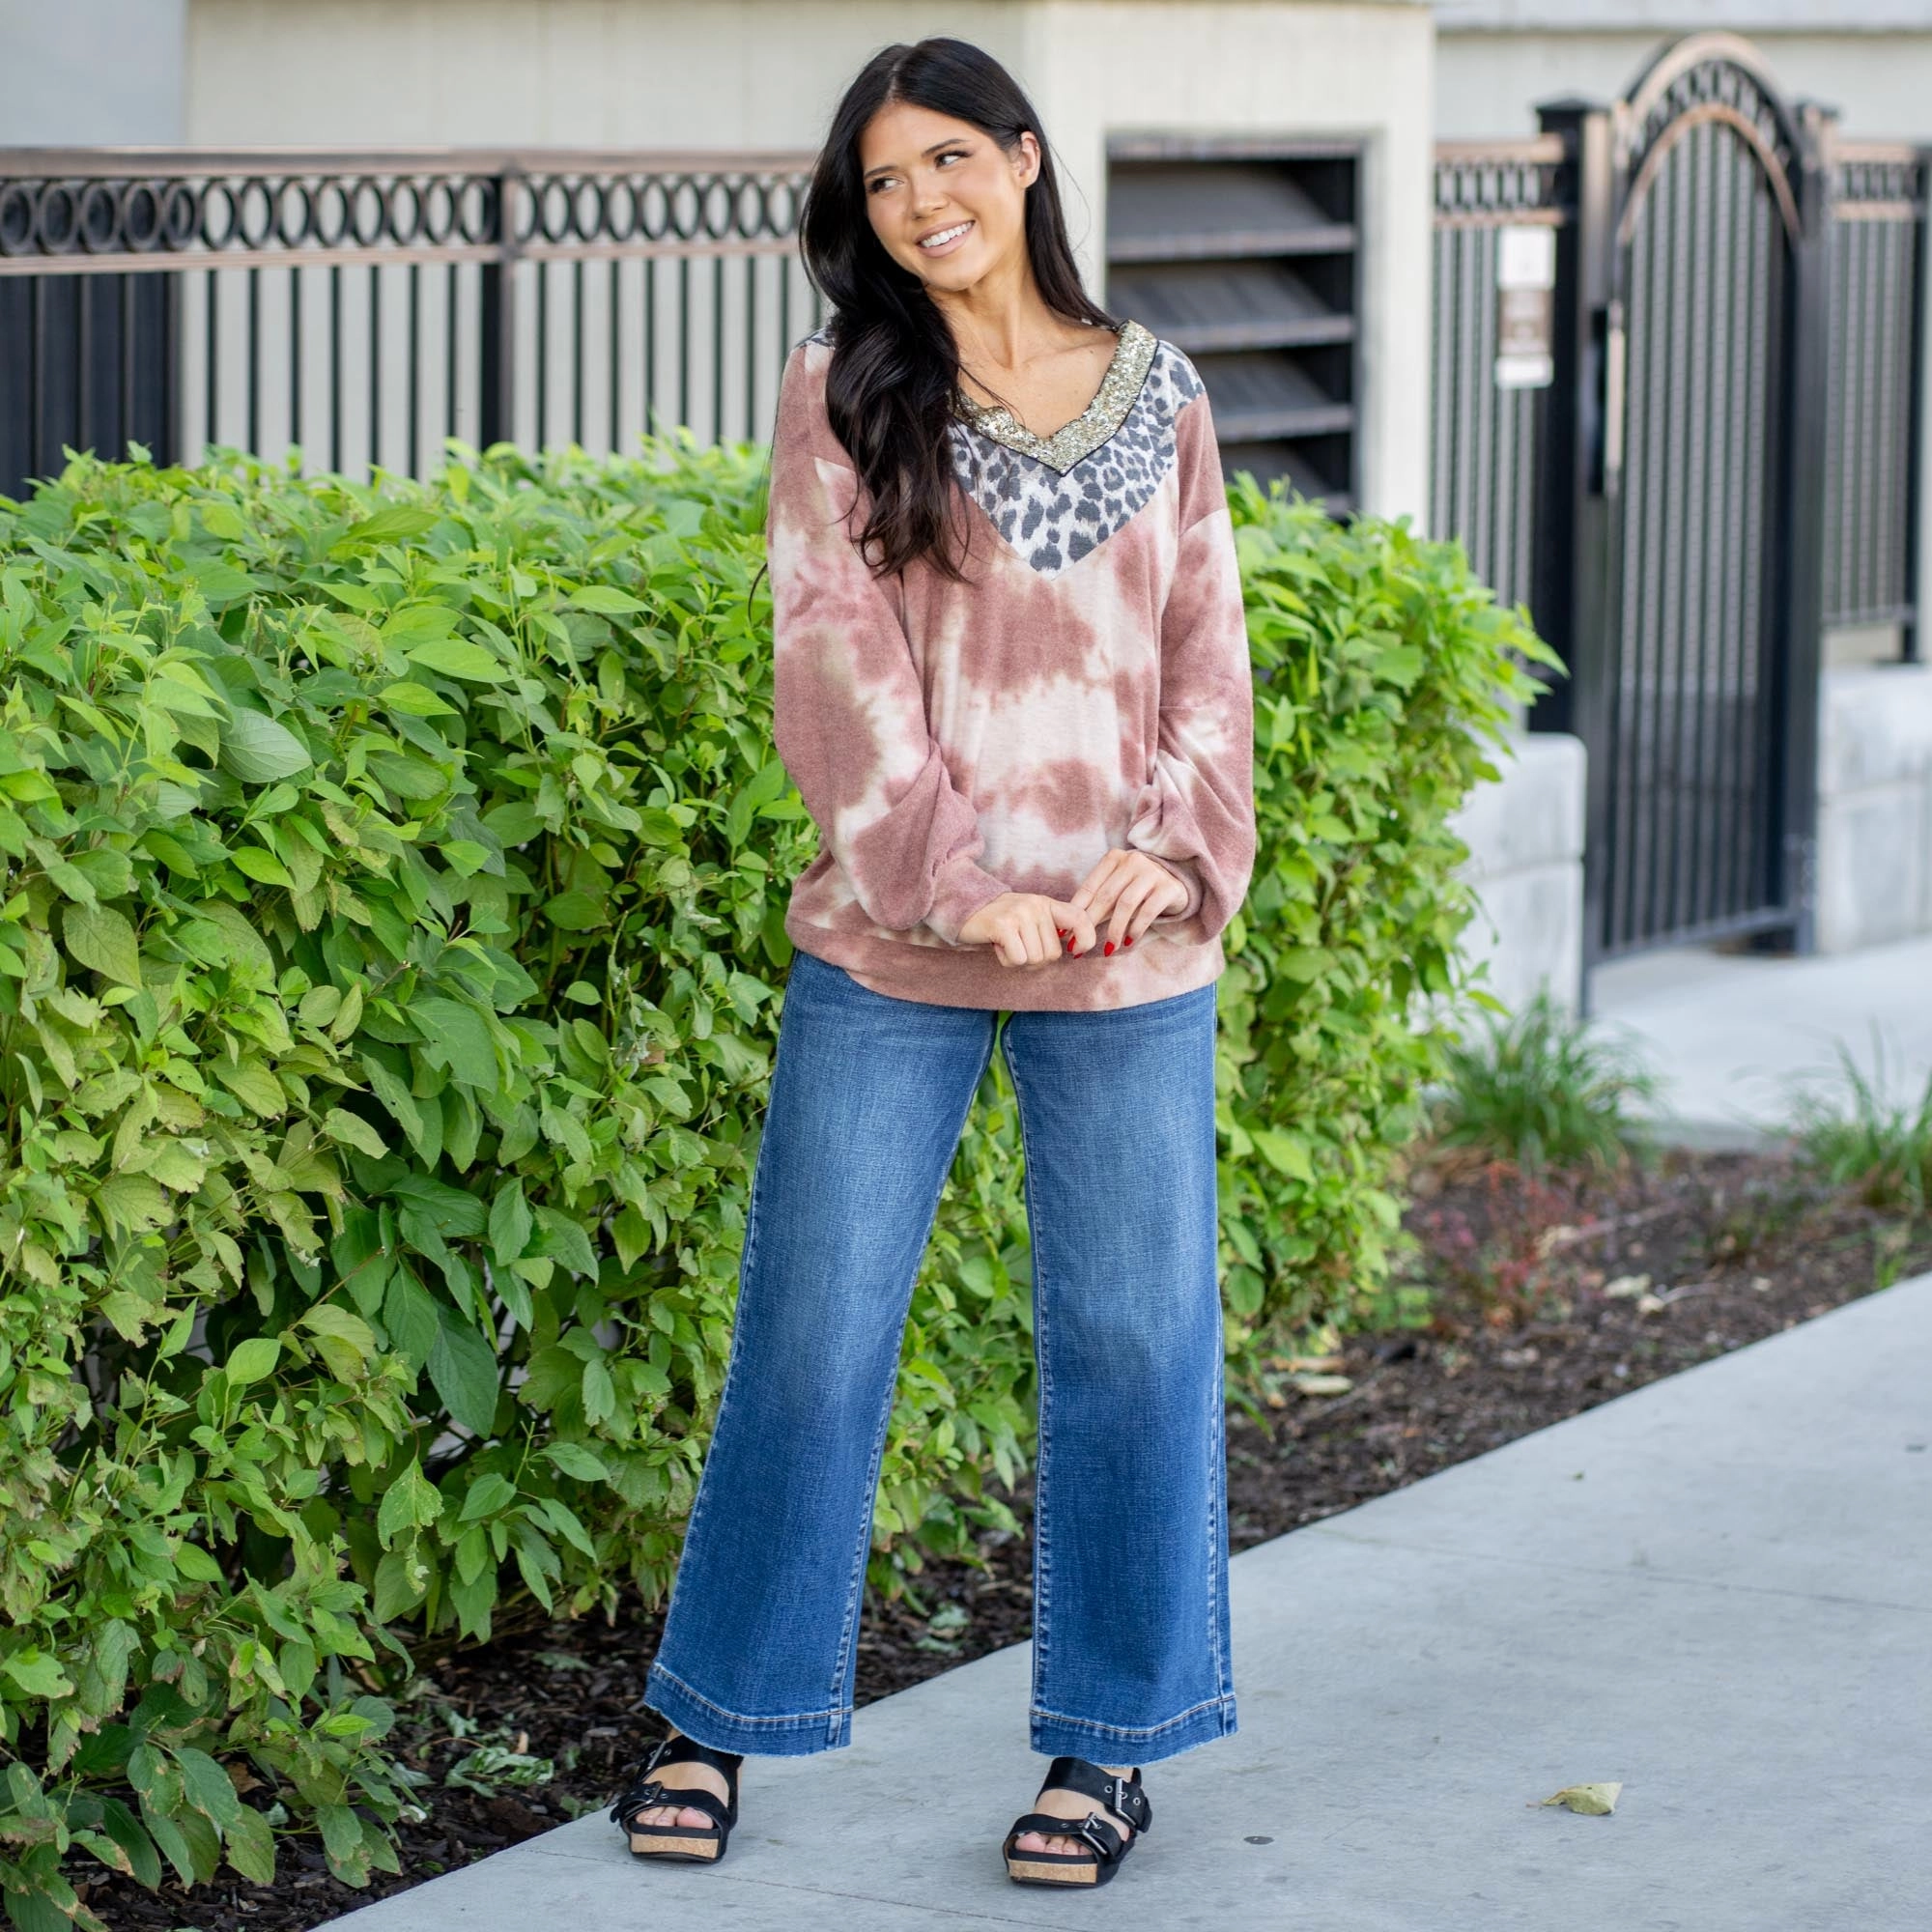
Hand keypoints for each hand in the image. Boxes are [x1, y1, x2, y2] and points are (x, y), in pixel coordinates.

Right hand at [958, 892, 1099, 966]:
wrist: (962, 907)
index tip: (1076, 951)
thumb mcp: (1029, 918)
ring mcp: (1019, 913)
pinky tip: (998, 945)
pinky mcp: (1003, 925)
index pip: (1080, 918)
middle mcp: (1036, 905)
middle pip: (1052, 954)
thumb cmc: (1000, 922)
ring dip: (1018, 960)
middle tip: (1018, 946)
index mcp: (1046, 903)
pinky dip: (1006, 960)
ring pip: (1034, 959)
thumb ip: (1051, 928)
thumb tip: (1076, 949)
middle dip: (1035, 959)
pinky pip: (1018, 959)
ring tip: (1006, 943)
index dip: (1087, 938)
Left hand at [1068, 849, 1188, 955]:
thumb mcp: (1115, 893)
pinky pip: (1148, 911)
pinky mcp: (1168, 887)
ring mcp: (1152, 872)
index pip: (1090, 886)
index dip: (1076, 911)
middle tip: (1080, 947)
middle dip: (1091, 924)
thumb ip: (1095, 905)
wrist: (1176, 887)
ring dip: (1114, 929)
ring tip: (1108, 948)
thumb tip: (1068, 931)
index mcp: (1114, 858)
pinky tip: (1128, 941)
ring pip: (1126, 904)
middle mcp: (1132, 860)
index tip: (1065, 933)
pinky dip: (1135, 928)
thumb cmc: (1137, 892)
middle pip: (1106, 896)